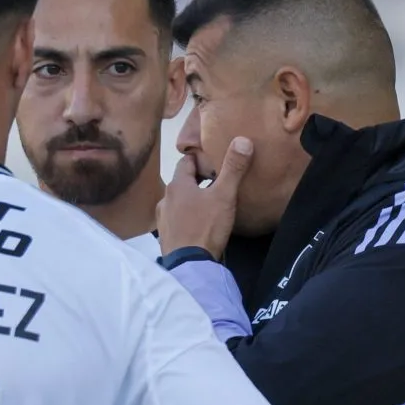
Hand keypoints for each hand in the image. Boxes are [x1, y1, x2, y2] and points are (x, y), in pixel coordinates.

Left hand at [156, 137, 253, 258]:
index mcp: (176, 185)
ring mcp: (162, 219)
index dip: (200, 160)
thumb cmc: (206, 226)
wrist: (190, 265)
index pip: (186, 162)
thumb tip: (242, 139)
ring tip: (209, 205)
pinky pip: (176, 220)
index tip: (215, 163)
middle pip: (182, 183)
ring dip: (191, 201)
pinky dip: (186, 218)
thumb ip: (233, 168)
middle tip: (217, 183)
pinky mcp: (165, 236)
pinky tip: (199, 225)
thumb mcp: (224, 195)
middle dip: (197, 181)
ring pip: (178, 202)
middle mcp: (165, 199)